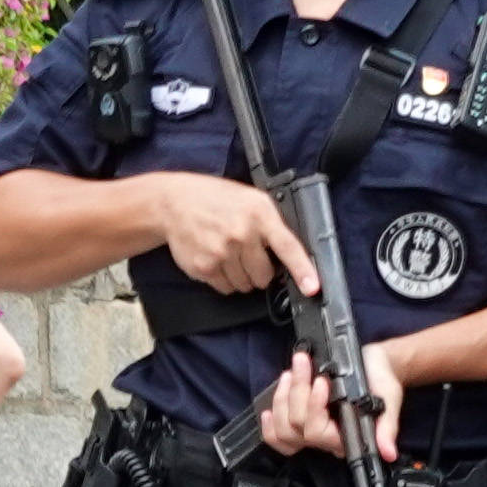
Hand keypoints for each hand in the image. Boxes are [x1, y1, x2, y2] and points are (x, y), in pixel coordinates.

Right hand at [152, 175, 314, 296]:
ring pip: (245, 286)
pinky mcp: (204, 267)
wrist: (173, 203)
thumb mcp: (250, 199)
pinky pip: (225, 288)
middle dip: (261, 271)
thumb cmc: (215, 199)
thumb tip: (289, 254)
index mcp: (259, 214)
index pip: (287, 246)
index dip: (302, 270)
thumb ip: (270, 223)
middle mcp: (242, 234)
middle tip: (248, 255)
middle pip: (265, 276)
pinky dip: (224, 280)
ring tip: (229, 254)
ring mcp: (222, 253)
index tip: (312, 287)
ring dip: (242, 277)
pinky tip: (216, 259)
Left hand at [251, 348, 398, 460]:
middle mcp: (326, 437)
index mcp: (346, 437)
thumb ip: (387, 427)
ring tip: (293, 371)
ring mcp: (309, 429)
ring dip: (283, 396)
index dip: (314, 408)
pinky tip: (275, 397)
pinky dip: (272, 414)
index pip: (318, 433)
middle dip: (297, 393)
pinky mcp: (299, 418)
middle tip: (304, 366)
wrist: (376, 365)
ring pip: (283, 428)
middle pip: (296, 428)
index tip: (322, 382)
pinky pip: (276, 432)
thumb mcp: (390, 400)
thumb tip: (389, 452)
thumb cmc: (382, 382)